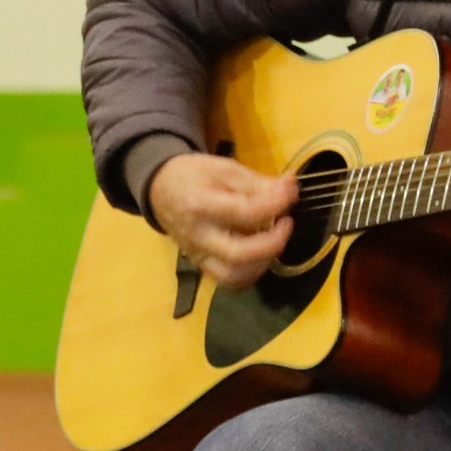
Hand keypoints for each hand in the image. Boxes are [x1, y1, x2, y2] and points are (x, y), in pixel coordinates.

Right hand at [145, 150, 300, 291]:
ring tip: (274, 240)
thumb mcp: (223, 169)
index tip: (291, 192)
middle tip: (286, 222)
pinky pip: (228, 281)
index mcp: (200, 205)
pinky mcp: (202, 265)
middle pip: (238, 254)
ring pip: (233, 275)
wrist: (160, 190)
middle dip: (272, 242)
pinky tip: (261, 255)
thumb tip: (290, 188)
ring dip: (263, 262)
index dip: (275, 203)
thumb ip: (257, 182)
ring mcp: (198, 255)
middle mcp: (198, 236)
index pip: (244, 212)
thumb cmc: (192, 176)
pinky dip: (250, 273)